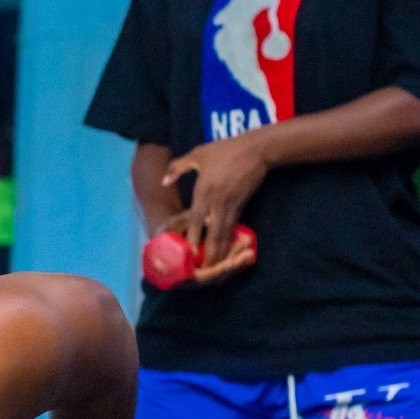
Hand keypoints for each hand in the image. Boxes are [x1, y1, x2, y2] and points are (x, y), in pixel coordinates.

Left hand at [162, 137, 264, 281]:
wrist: (256, 148)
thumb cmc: (225, 150)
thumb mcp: (198, 154)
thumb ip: (177, 168)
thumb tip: (163, 182)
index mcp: (203, 190)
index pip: (195, 220)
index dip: (193, 238)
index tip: (189, 254)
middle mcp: (216, 201)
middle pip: (212, 232)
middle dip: (210, 252)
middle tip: (205, 270)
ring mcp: (231, 204)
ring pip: (225, 232)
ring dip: (221, 250)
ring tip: (216, 266)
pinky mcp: (242, 204)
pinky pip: (234, 225)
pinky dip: (230, 238)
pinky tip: (228, 250)